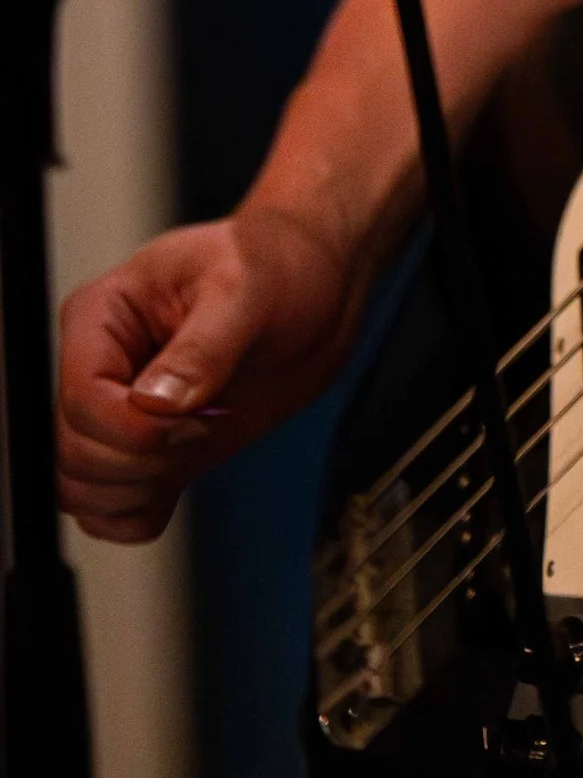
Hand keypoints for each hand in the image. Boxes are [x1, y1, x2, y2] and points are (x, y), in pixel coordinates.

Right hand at [58, 205, 363, 544]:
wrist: (315, 287)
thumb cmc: (275, 263)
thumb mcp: (246, 288)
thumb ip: (202, 347)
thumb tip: (156, 402)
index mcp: (102, 315)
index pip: (81, 398)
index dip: (132, 426)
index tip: (197, 417)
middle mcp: (99, 367)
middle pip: (72, 452)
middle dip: (140, 459)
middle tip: (204, 428)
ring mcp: (118, 414)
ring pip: (79, 489)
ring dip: (136, 489)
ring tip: (195, 444)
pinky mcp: (145, 451)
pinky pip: (108, 511)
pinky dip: (136, 514)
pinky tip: (181, 475)